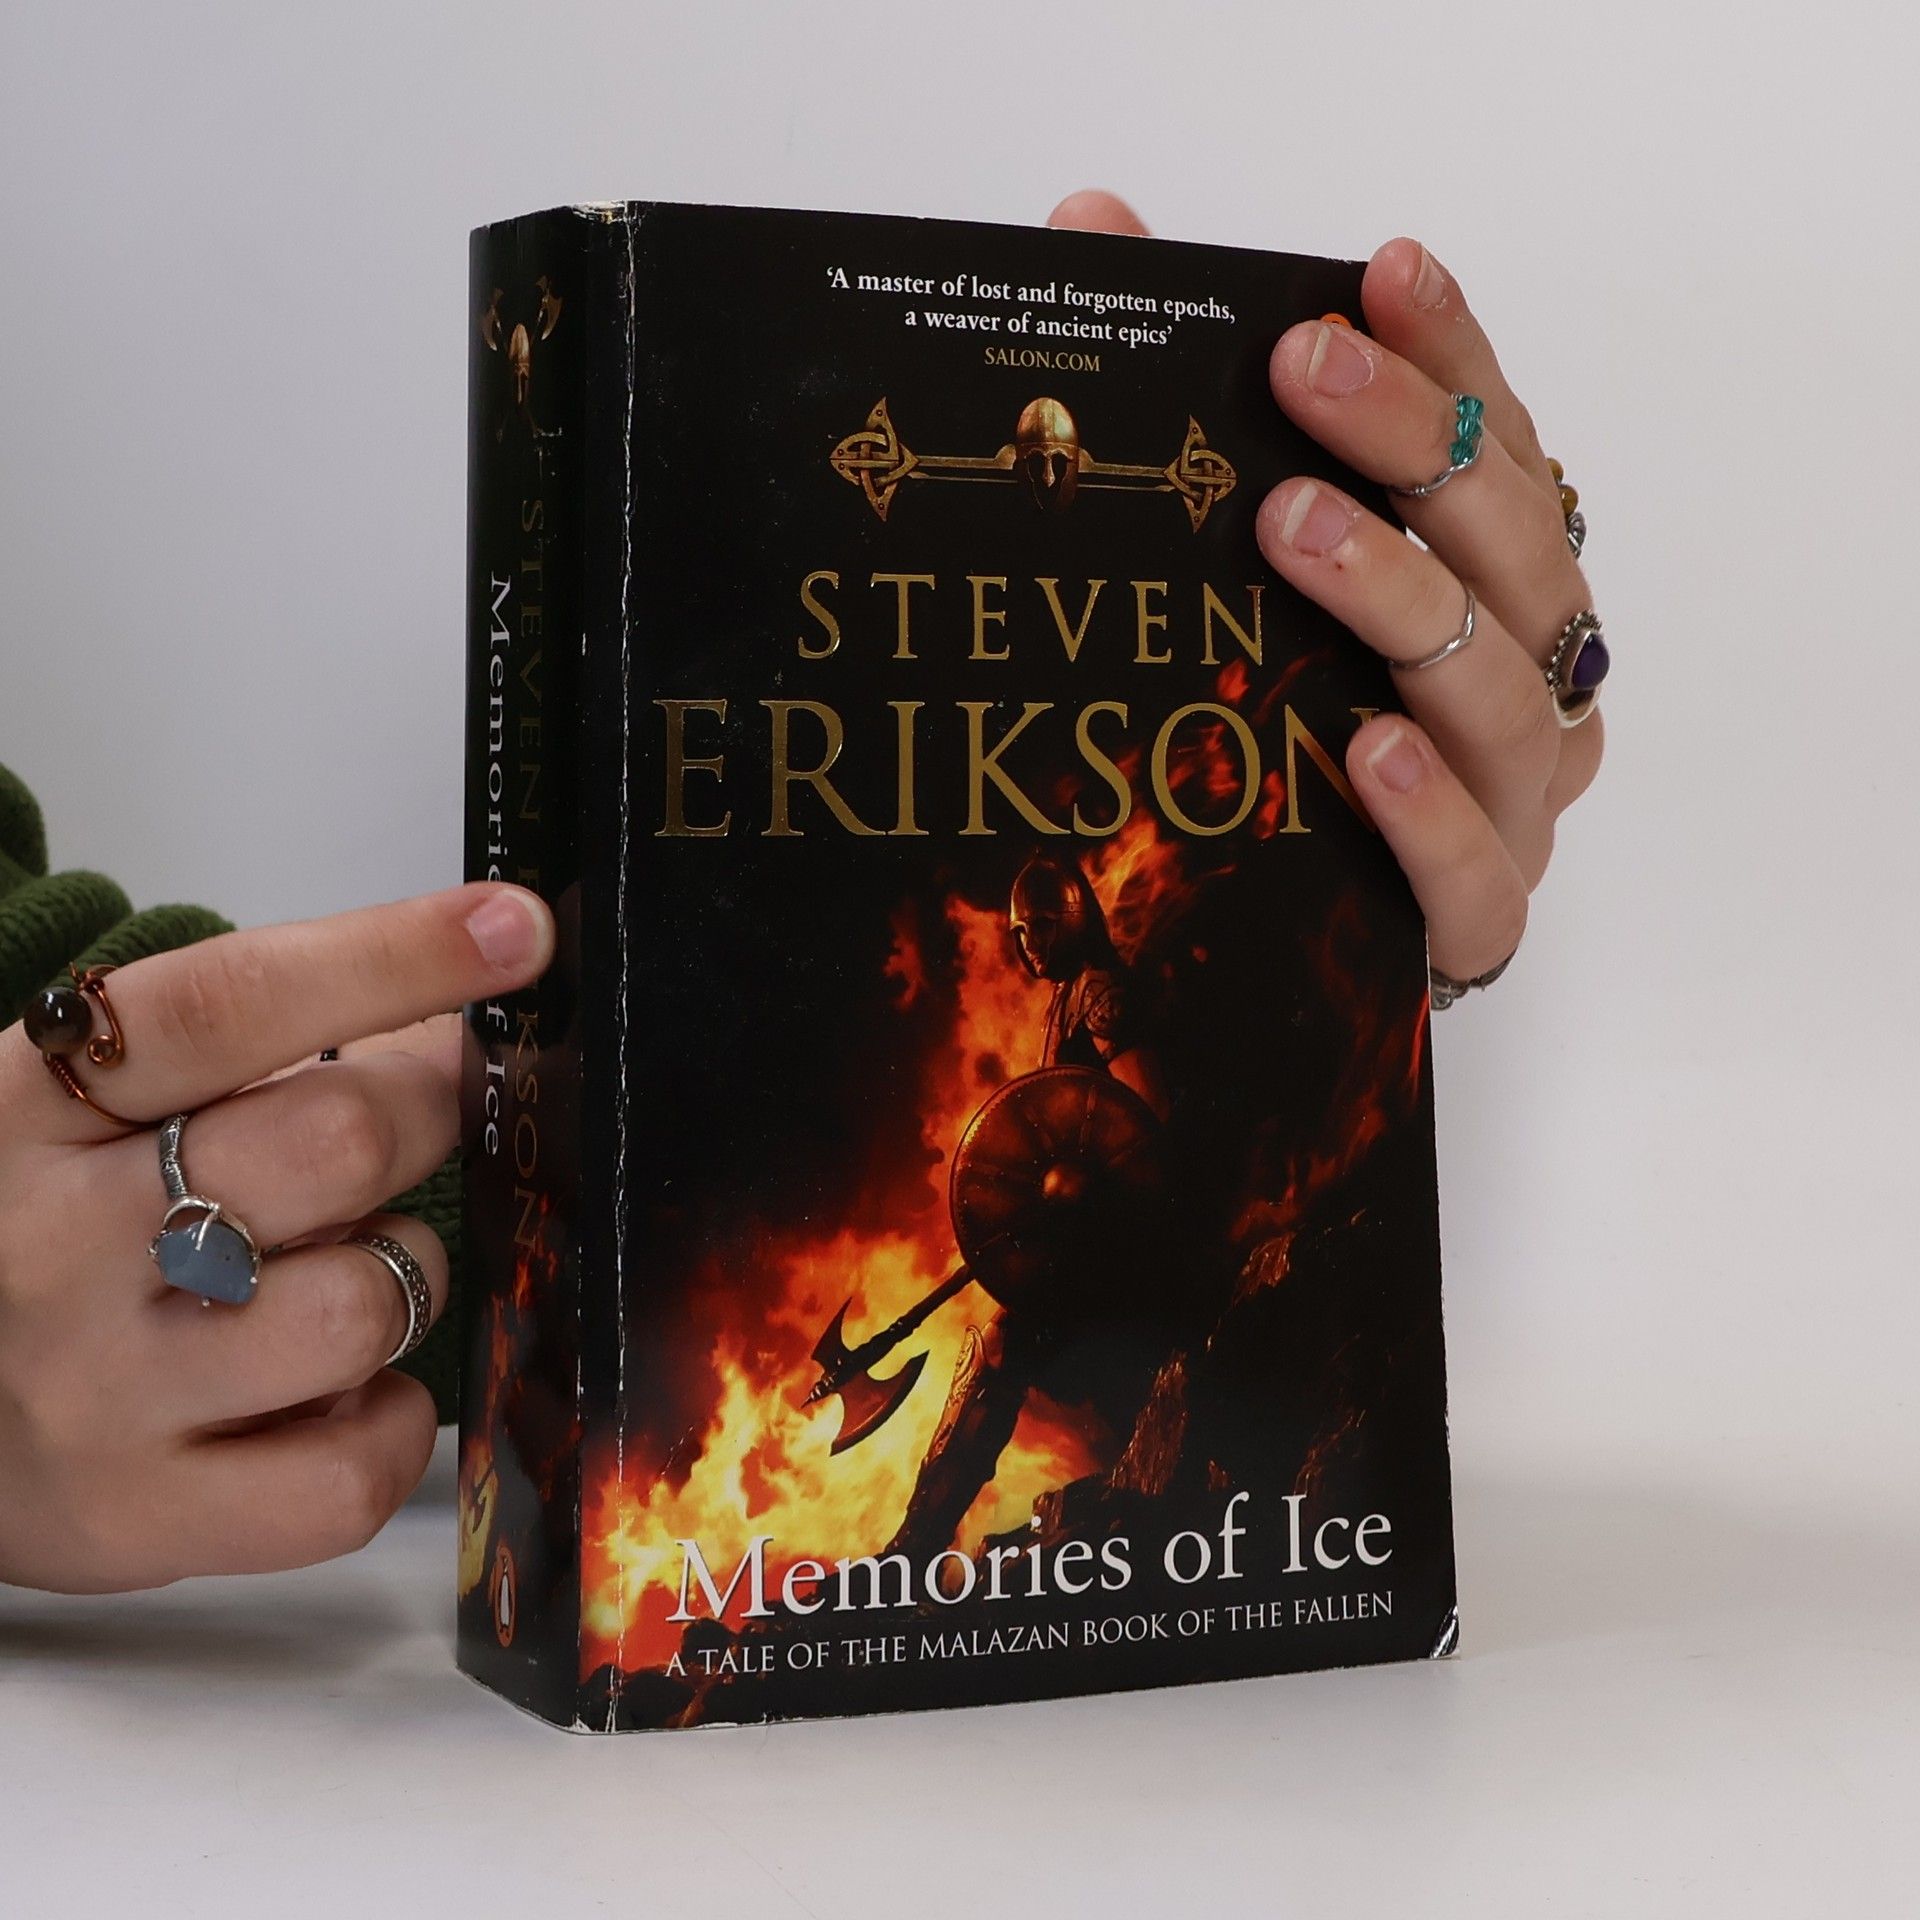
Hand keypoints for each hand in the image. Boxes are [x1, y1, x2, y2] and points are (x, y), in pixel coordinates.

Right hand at [0, 883, 552, 1591]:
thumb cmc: (41, 1231)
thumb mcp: (95, 1107)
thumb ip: (251, 1051)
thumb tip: (455, 1025)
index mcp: (37, 1106)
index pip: (231, 1002)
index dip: (394, 954)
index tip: (514, 928)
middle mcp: (53, 1244)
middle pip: (336, 1144)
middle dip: (421, 1121)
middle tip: (408, 1129)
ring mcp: (97, 1392)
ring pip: (366, 1306)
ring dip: (402, 1272)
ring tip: (343, 1271)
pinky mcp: (139, 1516)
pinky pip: (351, 1476)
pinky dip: (388, 1423)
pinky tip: (342, 1393)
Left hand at [1049, 191, 1601, 986]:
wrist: (1271, 946)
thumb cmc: (1270, 726)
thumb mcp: (1219, 557)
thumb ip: (1177, 401)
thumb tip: (1089, 228)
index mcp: (1493, 585)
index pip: (1500, 450)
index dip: (1451, 356)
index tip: (1379, 270)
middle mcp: (1527, 679)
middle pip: (1514, 549)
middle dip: (1416, 445)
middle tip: (1301, 369)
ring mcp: (1515, 804)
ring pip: (1506, 695)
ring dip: (1400, 601)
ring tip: (1292, 530)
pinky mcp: (1474, 923)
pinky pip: (1478, 871)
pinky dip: (1430, 810)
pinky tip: (1364, 747)